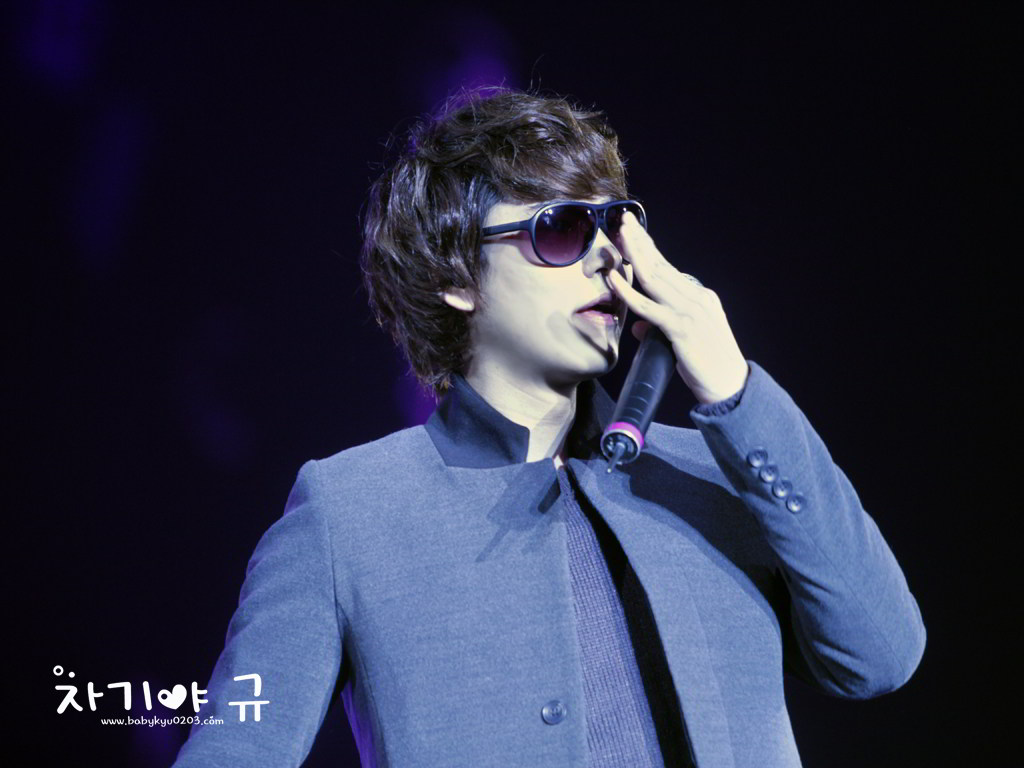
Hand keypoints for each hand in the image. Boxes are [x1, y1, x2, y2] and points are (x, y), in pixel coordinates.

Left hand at [606, 212, 749, 404]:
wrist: (730, 386)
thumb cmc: (707, 365)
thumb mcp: (681, 341)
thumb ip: (660, 328)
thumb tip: (636, 326)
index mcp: (700, 296)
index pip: (669, 267)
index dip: (649, 248)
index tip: (632, 232)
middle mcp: (697, 297)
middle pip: (661, 265)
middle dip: (640, 241)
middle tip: (623, 220)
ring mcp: (690, 311)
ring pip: (655, 278)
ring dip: (635, 255)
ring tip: (618, 236)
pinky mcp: (681, 328)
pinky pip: (649, 307)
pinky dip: (628, 293)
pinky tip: (614, 279)